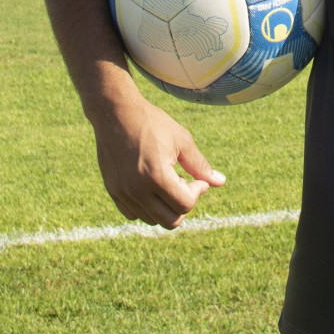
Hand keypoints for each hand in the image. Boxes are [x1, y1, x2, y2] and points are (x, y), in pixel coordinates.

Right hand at [90, 88, 225, 228]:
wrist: (115, 113)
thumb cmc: (152, 123)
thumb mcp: (181, 140)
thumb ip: (200, 165)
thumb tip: (221, 182)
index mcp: (156, 176)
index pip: (184, 205)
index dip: (197, 192)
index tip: (198, 179)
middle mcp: (136, 190)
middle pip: (170, 220)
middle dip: (183, 205)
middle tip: (183, 182)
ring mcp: (122, 193)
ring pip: (152, 219)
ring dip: (165, 206)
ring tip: (166, 180)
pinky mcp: (113, 191)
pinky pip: (133, 214)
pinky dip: (146, 207)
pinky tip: (151, 185)